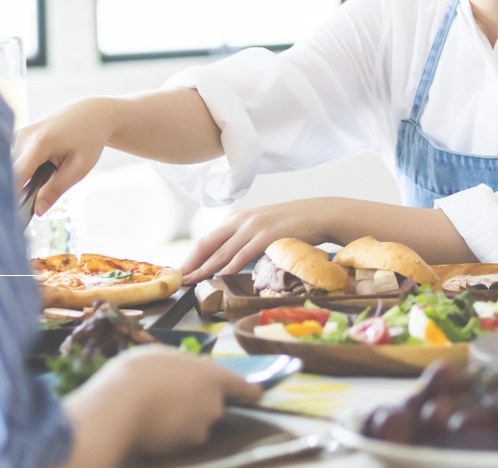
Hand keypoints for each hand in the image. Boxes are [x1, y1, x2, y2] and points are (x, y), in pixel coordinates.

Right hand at [13, 98, 120, 216]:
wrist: (92, 113)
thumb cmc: (89, 139)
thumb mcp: (79, 168)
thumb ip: (56, 189)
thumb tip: (37, 210)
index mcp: (39, 143)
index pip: (16, 176)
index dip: (12, 197)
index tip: (12, 216)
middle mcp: (24, 135)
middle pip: (11, 173)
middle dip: (18, 191)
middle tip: (31, 207)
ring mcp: (20, 133)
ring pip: (12, 167)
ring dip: (22, 179)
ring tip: (41, 184)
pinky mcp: (20, 134)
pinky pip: (16, 159)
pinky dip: (25, 170)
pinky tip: (39, 173)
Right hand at [61, 347, 261, 465]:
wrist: (121, 406)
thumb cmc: (140, 371)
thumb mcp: (163, 355)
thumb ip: (184, 366)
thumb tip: (186, 372)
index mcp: (214, 376)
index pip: (244, 388)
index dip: (249, 392)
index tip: (255, 395)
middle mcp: (214, 405)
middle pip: (214, 406)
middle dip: (198, 403)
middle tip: (172, 395)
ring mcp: (201, 428)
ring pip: (196, 424)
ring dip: (183, 419)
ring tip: (156, 410)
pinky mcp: (185, 447)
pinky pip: (180, 438)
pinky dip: (170, 433)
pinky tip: (151, 424)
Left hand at [178, 198, 338, 284]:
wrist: (319, 214)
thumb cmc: (292, 225)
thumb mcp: (262, 228)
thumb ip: (245, 240)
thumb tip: (230, 261)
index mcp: (237, 219)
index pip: (206, 240)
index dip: (191, 257)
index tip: (180, 271)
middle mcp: (240, 221)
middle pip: (207, 245)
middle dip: (191, 264)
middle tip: (177, 280)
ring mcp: (253, 228)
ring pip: (221, 252)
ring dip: (204, 269)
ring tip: (191, 282)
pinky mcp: (266, 236)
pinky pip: (242, 255)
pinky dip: (228, 268)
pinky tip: (218, 277)